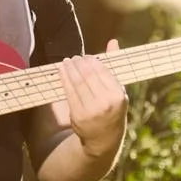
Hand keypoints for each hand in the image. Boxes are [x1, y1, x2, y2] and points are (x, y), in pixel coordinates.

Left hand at [58, 39, 127, 155]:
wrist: (104, 139)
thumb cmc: (112, 109)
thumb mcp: (117, 90)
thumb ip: (113, 66)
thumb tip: (113, 41)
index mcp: (118, 95)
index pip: (102, 71)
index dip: (92, 61)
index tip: (86, 57)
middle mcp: (106, 103)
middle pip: (88, 75)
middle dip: (79, 64)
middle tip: (75, 58)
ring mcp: (91, 111)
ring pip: (77, 83)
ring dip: (70, 69)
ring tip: (67, 62)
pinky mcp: (78, 116)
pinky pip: (69, 92)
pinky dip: (64, 79)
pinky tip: (62, 71)